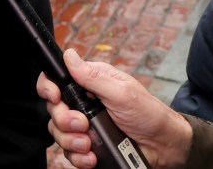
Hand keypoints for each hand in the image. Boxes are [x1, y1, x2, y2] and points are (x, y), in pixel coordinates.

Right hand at [36, 49, 192, 168]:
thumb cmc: (150, 115)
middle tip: (82, 125)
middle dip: (64, 119)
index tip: (55, 98)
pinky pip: (69, 152)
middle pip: (53, 109)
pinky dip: (78, 157)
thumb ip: (93, 76)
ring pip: (58, 132)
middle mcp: (83, 103)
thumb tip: (69, 56)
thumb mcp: (122, 92)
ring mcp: (85, 126)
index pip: (56, 80)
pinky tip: (91, 157)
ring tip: (88, 144)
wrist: (164, 148)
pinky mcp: (88, 145)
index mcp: (90, 83)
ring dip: (71, 141)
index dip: (49, 88)